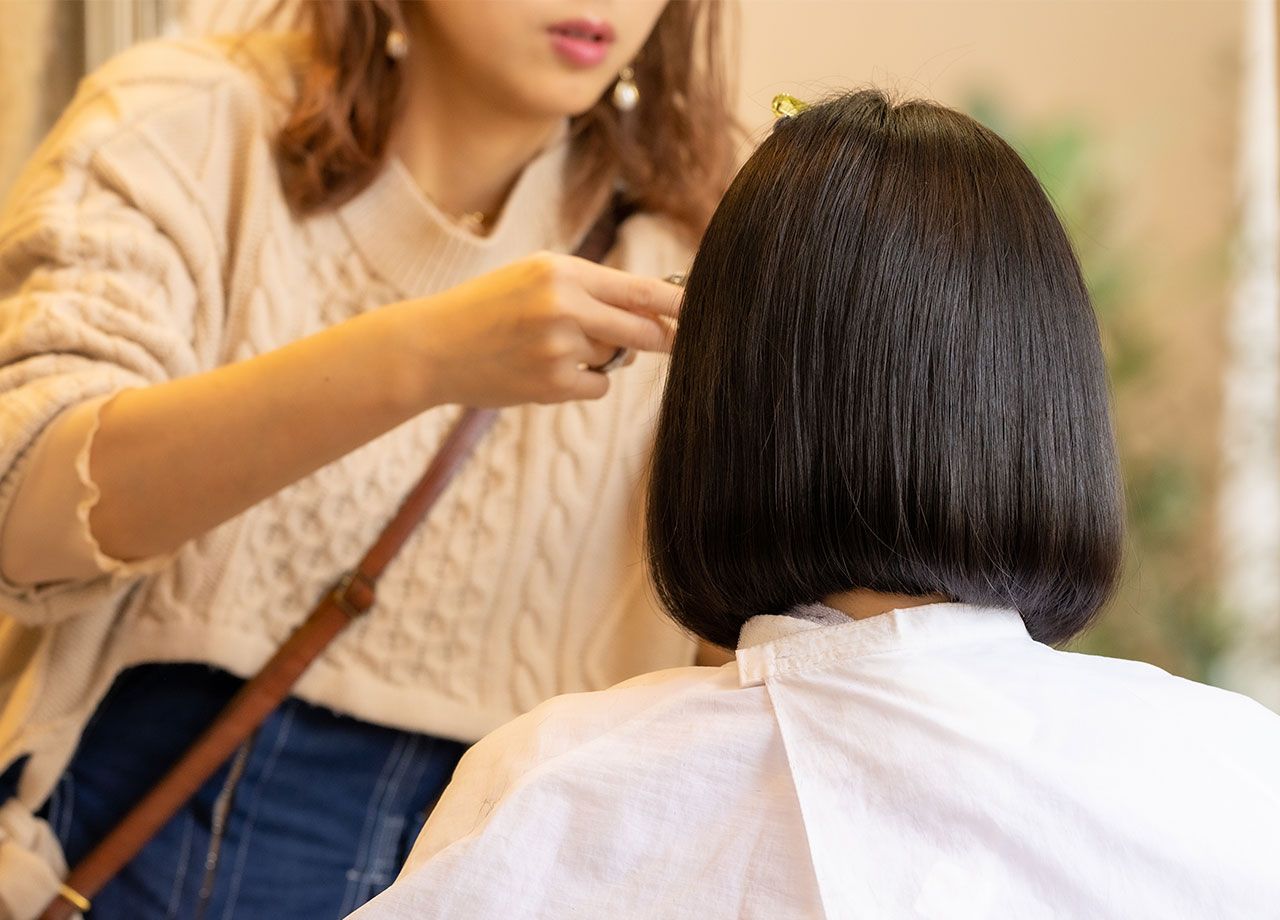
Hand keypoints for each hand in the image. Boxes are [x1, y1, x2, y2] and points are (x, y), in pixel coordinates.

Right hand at [404, 252, 682, 407]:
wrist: (432, 348)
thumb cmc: (489, 308)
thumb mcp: (535, 278)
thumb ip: (590, 291)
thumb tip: (654, 317)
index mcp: (562, 271)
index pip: (640, 288)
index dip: (680, 303)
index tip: (709, 309)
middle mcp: (564, 306)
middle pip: (644, 330)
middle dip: (661, 337)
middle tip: (667, 338)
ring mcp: (559, 348)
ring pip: (615, 358)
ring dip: (600, 356)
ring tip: (550, 346)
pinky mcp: (552, 384)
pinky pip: (596, 386)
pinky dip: (584, 382)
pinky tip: (544, 370)